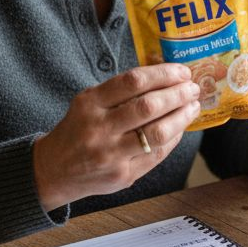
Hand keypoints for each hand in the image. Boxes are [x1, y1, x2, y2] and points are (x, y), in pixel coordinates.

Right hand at [33, 64, 201, 210]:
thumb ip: (122, 91)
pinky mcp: (123, 175)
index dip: (163, 74)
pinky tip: (179, 128)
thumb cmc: (80, 129)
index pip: (133, 82)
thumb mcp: (89, 102)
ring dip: (181, 117)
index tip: (182, 71)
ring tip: (192, 107)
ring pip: (157, 133)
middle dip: (178, 95)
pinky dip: (173, 138)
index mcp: (90, 103)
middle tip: (192, 88)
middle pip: (148, 107)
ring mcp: (111, 155)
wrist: (55, 170)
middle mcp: (99, 129)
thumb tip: (168, 77)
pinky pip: (157, 154)